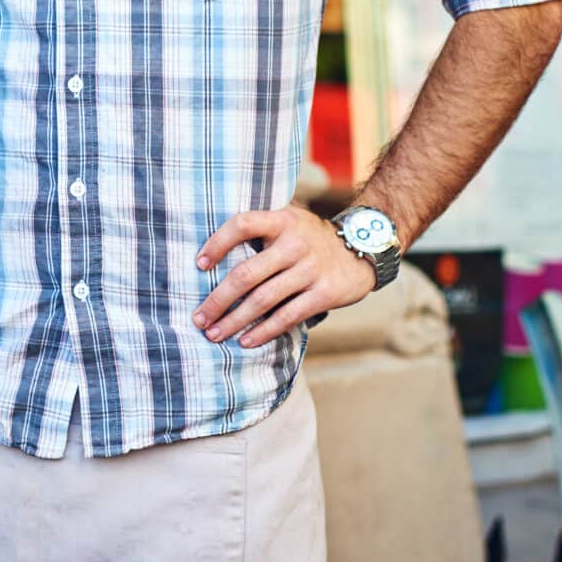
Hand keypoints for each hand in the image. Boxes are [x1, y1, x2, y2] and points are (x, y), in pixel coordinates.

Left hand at [192, 205, 375, 348]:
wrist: (363, 249)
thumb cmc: (311, 238)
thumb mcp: (290, 220)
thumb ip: (261, 227)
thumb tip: (212, 250)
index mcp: (282, 220)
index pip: (242, 224)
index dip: (217, 243)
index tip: (199, 264)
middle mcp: (295, 243)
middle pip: (246, 274)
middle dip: (218, 300)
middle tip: (199, 318)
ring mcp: (311, 270)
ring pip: (262, 300)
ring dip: (234, 321)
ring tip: (215, 334)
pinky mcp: (324, 294)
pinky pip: (287, 317)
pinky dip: (263, 331)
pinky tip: (246, 341)